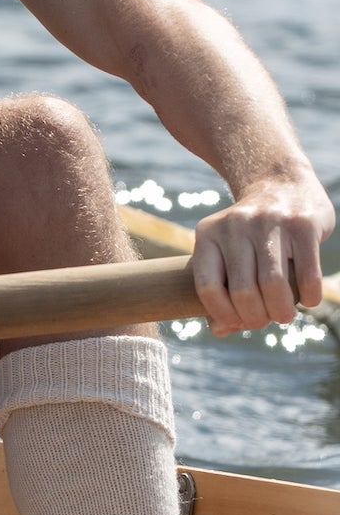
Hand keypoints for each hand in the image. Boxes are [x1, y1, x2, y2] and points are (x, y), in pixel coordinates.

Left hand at [192, 176, 334, 333]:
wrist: (281, 184)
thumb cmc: (251, 232)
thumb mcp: (226, 251)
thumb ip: (221, 288)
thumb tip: (219, 330)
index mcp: (207, 234)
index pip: (206, 287)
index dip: (223, 314)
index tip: (238, 323)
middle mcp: (235, 227)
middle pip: (242, 291)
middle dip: (257, 317)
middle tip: (268, 320)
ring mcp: (269, 223)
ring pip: (272, 285)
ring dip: (281, 311)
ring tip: (285, 315)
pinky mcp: (302, 225)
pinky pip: (306, 273)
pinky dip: (308, 296)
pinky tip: (307, 299)